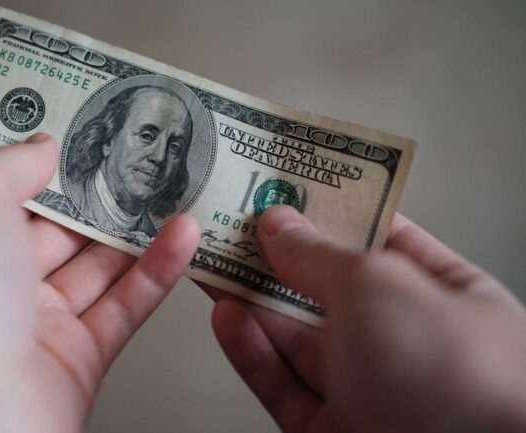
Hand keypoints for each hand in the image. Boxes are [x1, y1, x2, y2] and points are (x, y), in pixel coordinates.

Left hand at [0, 133, 199, 432]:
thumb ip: (11, 163)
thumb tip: (44, 145)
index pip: (7, 198)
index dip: (48, 168)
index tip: (91, 138)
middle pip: (60, 233)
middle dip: (102, 198)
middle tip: (147, 162)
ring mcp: (37, 327)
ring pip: (99, 271)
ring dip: (139, 232)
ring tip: (179, 191)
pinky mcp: (79, 362)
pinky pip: (124, 309)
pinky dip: (158, 273)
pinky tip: (186, 237)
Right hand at [206, 206, 525, 432]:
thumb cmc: (452, 375)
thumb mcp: (380, 286)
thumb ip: (320, 254)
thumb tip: (278, 223)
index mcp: (444, 294)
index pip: (378, 239)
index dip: (326, 211)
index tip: (279, 188)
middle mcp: (407, 342)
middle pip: (328, 288)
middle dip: (277, 256)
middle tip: (230, 222)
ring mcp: (369, 389)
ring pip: (298, 337)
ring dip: (253, 299)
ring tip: (211, 261)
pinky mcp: (331, 430)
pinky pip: (282, 383)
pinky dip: (250, 350)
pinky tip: (225, 317)